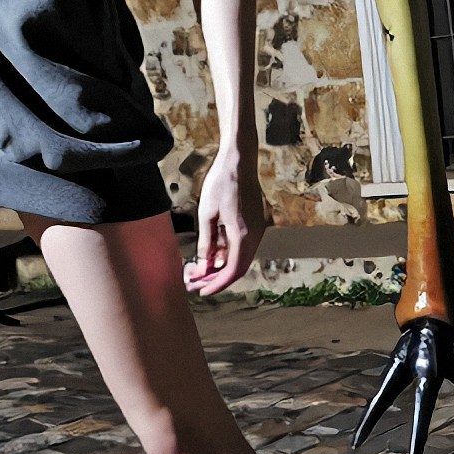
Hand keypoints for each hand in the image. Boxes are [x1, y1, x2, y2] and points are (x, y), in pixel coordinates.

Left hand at [182, 136, 265, 295]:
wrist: (239, 161)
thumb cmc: (221, 184)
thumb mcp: (206, 214)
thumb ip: (206, 243)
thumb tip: (203, 267)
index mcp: (243, 235)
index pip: (233, 271)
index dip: (217, 285)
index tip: (201, 292)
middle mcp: (255, 235)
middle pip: (238, 268)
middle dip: (217, 279)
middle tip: (195, 285)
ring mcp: (257, 230)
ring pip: (240, 259)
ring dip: (221, 268)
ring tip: (199, 272)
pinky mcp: (254, 224)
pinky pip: (242, 247)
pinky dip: (227, 256)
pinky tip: (211, 256)